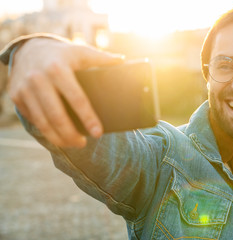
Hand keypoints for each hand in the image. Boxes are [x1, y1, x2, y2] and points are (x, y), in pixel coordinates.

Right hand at [8, 37, 122, 147]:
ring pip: (42, 122)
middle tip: (84, 144)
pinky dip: (46, 131)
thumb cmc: (62, 54)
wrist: (28, 49)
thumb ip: (101, 58)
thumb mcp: (80, 52)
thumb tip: (122, 61)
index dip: (88, 118)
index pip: (77, 98)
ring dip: (59, 138)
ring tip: (74, 144)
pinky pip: (33, 120)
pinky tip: (58, 136)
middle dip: (72, 134)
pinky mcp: (16, 96)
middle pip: (57, 116)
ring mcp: (24, 89)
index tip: (98, 133)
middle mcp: (38, 79)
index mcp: (58, 68)